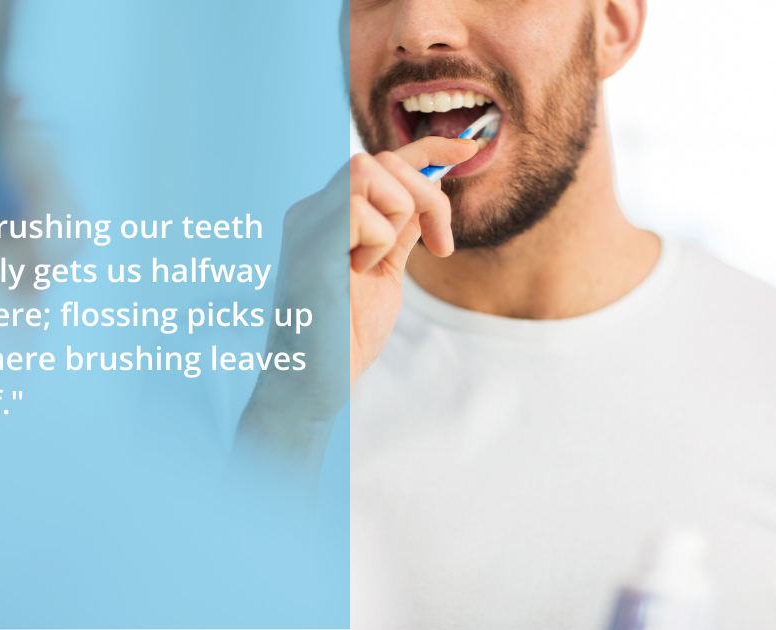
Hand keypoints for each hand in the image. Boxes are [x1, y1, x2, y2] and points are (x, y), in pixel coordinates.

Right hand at [235, 137, 476, 464]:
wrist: (313, 383)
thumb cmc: (343, 336)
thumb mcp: (384, 272)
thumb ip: (401, 230)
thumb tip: (429, 191)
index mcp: (329, 216)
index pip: (381, 162)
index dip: (428, 147)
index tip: (469, 148)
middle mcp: (313, 210)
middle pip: (382, 160)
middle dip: (426, 196)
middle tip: (438, 245)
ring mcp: (306, 222)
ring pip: (369, 171)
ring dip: (393, 218)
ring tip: (373, 263)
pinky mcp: (308, 241)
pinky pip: (358, 208)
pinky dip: (375, 241)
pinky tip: (356, 273)